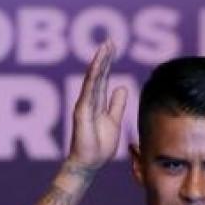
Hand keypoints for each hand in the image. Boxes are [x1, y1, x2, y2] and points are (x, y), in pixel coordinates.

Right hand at [67, 41, 127, 172]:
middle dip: (104, 57)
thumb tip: (122, 87)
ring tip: (105, 47)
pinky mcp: (82, 111)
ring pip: (93, 79)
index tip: (113, 47)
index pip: (103, 78)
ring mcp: (84, 104)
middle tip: (110, 41)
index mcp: (97, 103)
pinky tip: (98, 65)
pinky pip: (89, 90)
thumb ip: (117, 105)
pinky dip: (93, 77)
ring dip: (99, 62)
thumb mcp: (114, 122)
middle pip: (97, 74)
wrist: (89, 164)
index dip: (108, 63)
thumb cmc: (99, 147)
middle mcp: (89, 101)